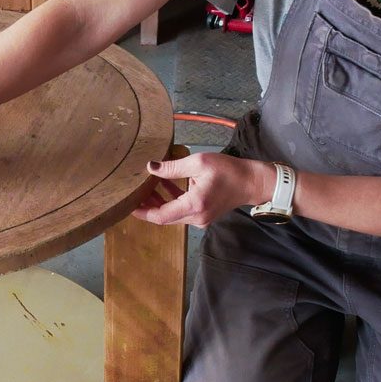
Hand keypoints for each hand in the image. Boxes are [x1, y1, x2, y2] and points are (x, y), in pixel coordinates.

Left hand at [130, 153, 268, 227]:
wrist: (252, 182)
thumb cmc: (229, 171)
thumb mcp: (199, 163)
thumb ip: (173, 167)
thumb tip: (150, 167)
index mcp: (193, 206)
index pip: (161, 216)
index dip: (142, 212)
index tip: (128, 205)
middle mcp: (196, 217)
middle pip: (164, 216)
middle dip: (148, 204)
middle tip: (134, 190)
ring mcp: (200, 219)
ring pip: (172, 214)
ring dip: (159, 201)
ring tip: (146, 186)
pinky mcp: (204, 215)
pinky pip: (182, 210)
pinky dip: (172, 199)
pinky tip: (165, 184)